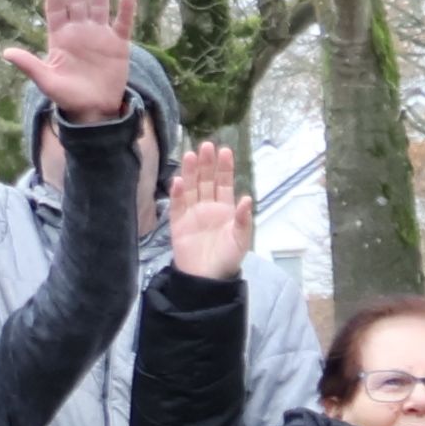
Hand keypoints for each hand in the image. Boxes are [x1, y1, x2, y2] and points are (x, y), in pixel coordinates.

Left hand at [19, 0, 139, 122]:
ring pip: (99, 6)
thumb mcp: (46, 81)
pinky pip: (122, 22)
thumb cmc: (67, 96)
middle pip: (77, 1)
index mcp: (59, 38)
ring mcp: (99, 35)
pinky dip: (125, 9)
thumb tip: (5, 53)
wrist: (93, 110)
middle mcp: (79, 32)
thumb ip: (29, 65)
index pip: (56, 9)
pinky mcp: (118, 44)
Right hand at [161, 138, 250, 281]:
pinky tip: (179, 181)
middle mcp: (208, 206)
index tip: (225, 151)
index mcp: (225, 209)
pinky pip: (177, 205)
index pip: (224, 183)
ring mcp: (192, 213)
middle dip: (207, 164)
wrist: (206, 279)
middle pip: (206, 181)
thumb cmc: (226, 259)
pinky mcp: (178, 223)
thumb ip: (243, 220)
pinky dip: (177, 193)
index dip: (224, 168)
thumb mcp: (241, 240)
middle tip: (207, 146)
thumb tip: (247, 198)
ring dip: (191, 172)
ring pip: (191, 188)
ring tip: (191, 155)